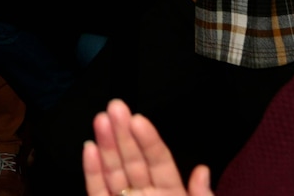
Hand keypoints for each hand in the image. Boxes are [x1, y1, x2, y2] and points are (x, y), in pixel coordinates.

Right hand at [83, 99, 213, 195]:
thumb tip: (202, 170)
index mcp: (170, 194)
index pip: (159, 161)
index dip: (149, 140)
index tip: (139, 119)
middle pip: (132, 161)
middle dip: (123, 133)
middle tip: (116, 107)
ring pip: (113, 171)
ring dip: (106, 144)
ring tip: (101, 120)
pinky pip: (97, 190)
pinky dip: (92, 171)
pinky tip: (90, 149)